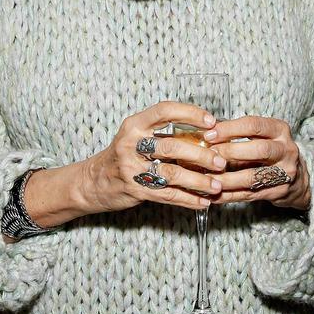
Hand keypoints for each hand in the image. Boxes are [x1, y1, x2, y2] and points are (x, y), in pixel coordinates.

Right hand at [25, 102, 228, 224]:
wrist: (92, 182)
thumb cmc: (123, 155)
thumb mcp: (136, 136)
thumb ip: (163, 133)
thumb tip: (206, 132)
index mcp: (134, 125)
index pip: (165, 111)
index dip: (190, 114)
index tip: (212, 122)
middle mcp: (131, 144)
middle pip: (172, 146)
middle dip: (201, 154)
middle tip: (221, 161)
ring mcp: (132, 169)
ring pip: (172, 174)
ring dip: (198, 181)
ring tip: (217, 186)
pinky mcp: (135, 190)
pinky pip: (167, 196)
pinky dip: (188, 199)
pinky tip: (203, 202)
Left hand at [203, 115, 310, 209]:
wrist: (298, 179)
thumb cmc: (272, 153)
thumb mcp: (264, 136)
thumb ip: (240, 135)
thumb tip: (207, 135)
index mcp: (280, 130)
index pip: (254, 125)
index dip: (230, 129)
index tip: (210, 134)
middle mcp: (286, 150)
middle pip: (259, 150)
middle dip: (230, 152)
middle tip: (209, 155)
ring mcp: (285, 173)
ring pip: (253, 176)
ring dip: (227, 179)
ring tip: (207, 179)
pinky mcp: (278, 192)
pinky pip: (249, 194)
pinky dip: (229, 195)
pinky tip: (214, 195)